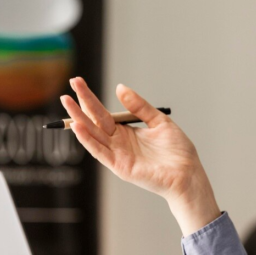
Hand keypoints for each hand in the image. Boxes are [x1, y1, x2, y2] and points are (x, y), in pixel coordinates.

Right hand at [61, 78, 219, 232]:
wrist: (188, 173)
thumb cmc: (177, 151)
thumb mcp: (159, 121)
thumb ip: (139, 106)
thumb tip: (120, 88)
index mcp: (126, 131)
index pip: (102, 112)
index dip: (90, 98)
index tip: (78, 81)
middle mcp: (118, 143)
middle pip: (94, 120)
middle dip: (81, 103)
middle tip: (70, 84)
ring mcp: (117, 155)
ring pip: (92, 134)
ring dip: (78, 118)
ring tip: (67, 101)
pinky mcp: (119, 166)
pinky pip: (100, 151)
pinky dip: (88, 139)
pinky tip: (78, 126)